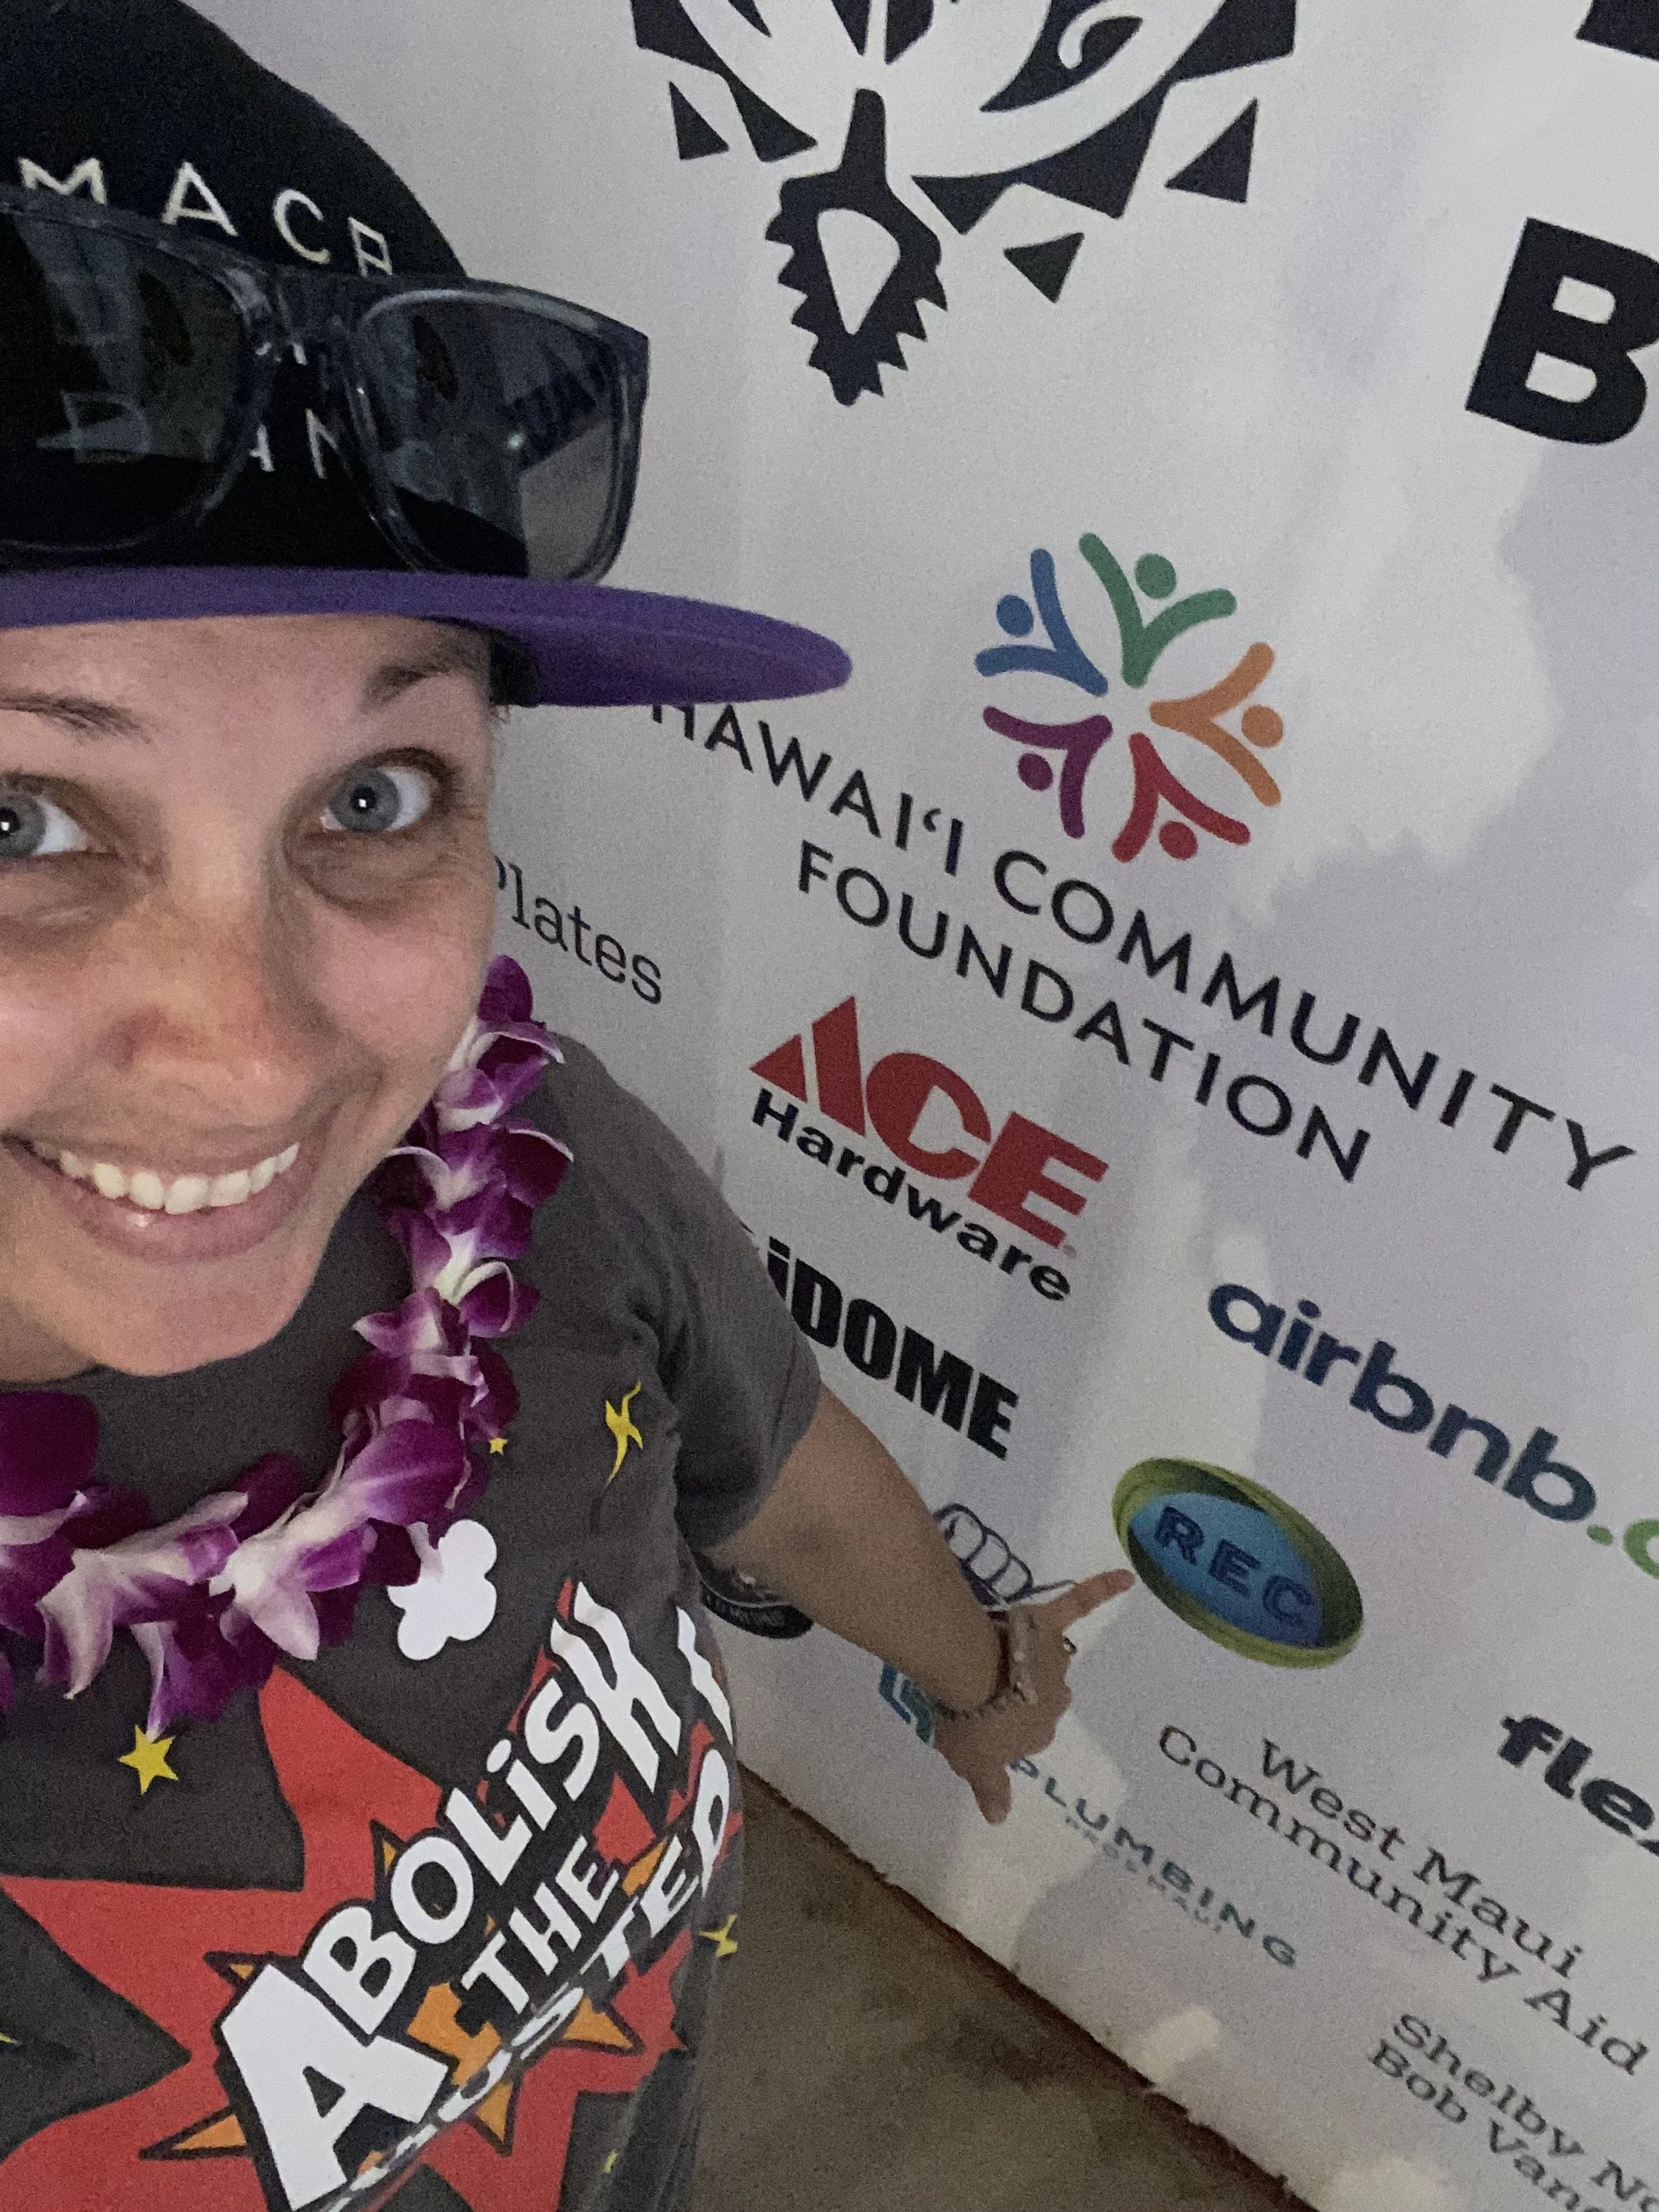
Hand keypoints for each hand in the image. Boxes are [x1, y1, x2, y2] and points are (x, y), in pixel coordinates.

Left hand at [931, 1570, 1134, 1824]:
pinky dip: (1102, 1590)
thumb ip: (990, 1789)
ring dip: (1027, 1656)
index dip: (1001, 1724)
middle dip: (1016, 1692)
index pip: (1025, 1733)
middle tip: (981, 1685)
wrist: (966, 1671)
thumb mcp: (972, 1763)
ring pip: (1046, 1659)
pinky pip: (1080, 1604)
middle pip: (1039, 1697)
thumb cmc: (969, 1719)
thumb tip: (999, 1819)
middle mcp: (1056, 1700)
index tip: (979, 1716)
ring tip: (987, 1651)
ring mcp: (1055, 1661)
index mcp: (1038, 1735)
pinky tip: (1126, 1578)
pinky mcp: (1049, 1624)